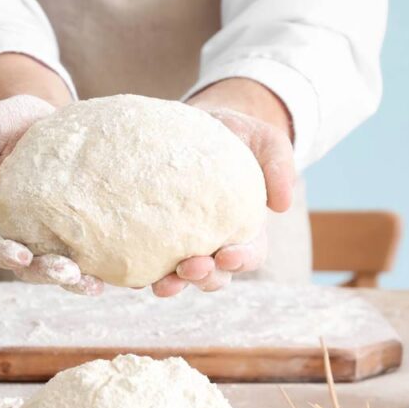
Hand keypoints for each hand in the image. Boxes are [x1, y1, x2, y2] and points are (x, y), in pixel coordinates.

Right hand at [0, 94, 103, 294]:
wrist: (40, 114)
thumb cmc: (4, 121)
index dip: (3, 254)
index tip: (22, 256)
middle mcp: (15, 231)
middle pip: (25, 265)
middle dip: (45, 273)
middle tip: (70, 274)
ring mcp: (45, 232)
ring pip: (55, 266)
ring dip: (74, 280)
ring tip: (98, 285)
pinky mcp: (72, 226)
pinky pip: (85, 251)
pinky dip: (102, 264)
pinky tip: (124, 273)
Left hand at [151, 80, 296, 296]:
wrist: (194, 123)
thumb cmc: (236, 134)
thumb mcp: (265, 141)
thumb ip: (279, 167)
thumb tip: (282, 205)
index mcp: (244, 228)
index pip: (248, 255)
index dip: (241, 261)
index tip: (227, 255)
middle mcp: (212, 243)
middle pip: (213, 275)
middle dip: (203, 278)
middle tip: (189, 268)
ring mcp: (180, 243)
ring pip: (179, 277)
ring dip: (171, 284)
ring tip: (159, 283)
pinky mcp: (151, 235)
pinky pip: (144, 259)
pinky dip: (138, 269)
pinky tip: (126, 266)